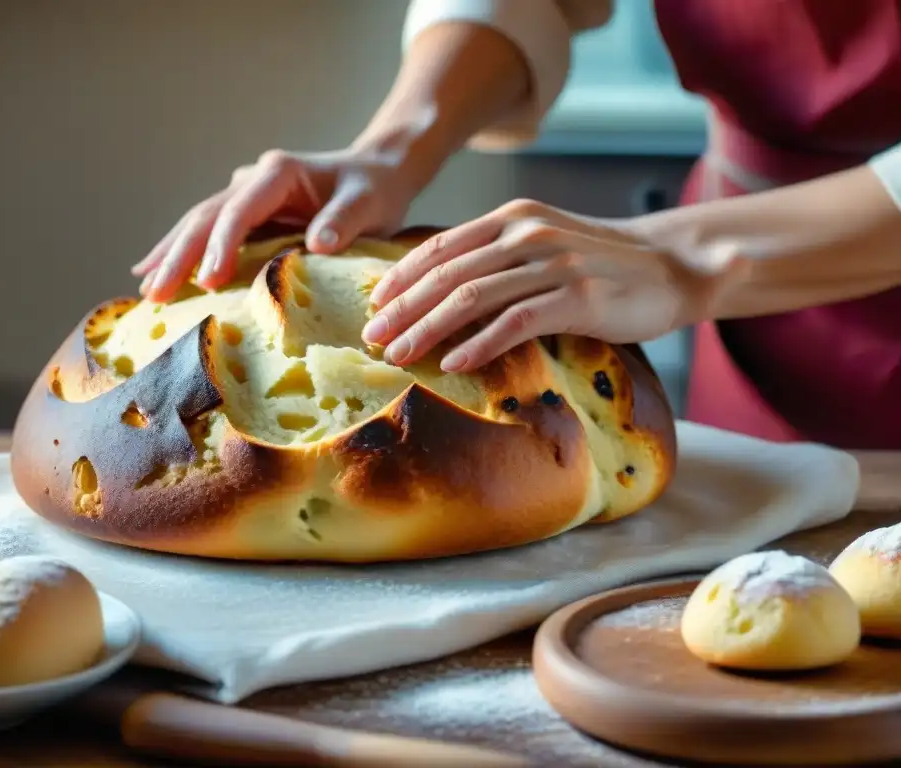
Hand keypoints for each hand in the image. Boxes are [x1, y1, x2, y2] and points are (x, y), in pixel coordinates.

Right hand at [131, 148, 412, 302]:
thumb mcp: (369, 203)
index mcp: (278, 173)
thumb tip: (317, 243)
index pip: (239, 210)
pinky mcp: (248, 215)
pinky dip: (183, 253)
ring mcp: (246, 195)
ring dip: (172, 254)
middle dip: (178, 254)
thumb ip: (345, 220)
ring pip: (198, 223)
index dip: (220, 245)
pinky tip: (156, 271)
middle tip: (155, 293)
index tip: (207, 281)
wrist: (378, 174)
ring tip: (145, 285)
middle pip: (206, 217)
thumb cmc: (375, 190)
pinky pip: (209, 233)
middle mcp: (253, 180)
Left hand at [362, 199, 742, 372]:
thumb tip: (437, 289)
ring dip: (428, 329)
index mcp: (511, 217)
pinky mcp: (577, 296)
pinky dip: (480, 344)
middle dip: (403, 307)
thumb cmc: (598, 263)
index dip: (401, 277)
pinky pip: (516, 321)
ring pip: (472, 296)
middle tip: (373, 338)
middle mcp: (526, 232)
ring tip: (400, 355)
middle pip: (447, 272)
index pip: (440, 246)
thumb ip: (495, 257)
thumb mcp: (541, 245)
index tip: (374, 306)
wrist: (671, 266)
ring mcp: (552, 263)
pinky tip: (454, 363)